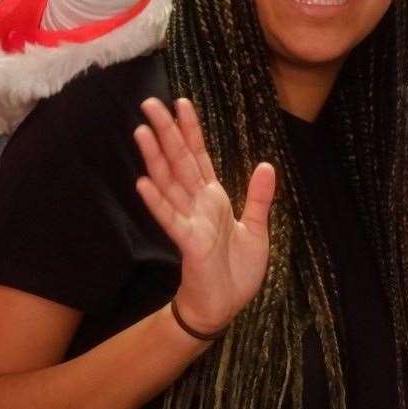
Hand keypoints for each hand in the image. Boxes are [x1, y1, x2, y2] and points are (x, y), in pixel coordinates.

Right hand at [133, 98, 273, 337]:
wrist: (225, 305)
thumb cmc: (237, 271)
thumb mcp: (256, 230)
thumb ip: (258, 198)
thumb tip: (266, 165)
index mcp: (213, 199)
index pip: (199, 157)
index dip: (191, 130)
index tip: (181, 103)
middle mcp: (197, 204)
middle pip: (179, 162)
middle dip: (166, 132)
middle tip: (150, 103)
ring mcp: (189, 221)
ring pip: (169, 182)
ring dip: (155, 158)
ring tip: (141, 131)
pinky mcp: (187, 242)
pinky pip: (170, 218)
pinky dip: (157, 200)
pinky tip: (142, 182)